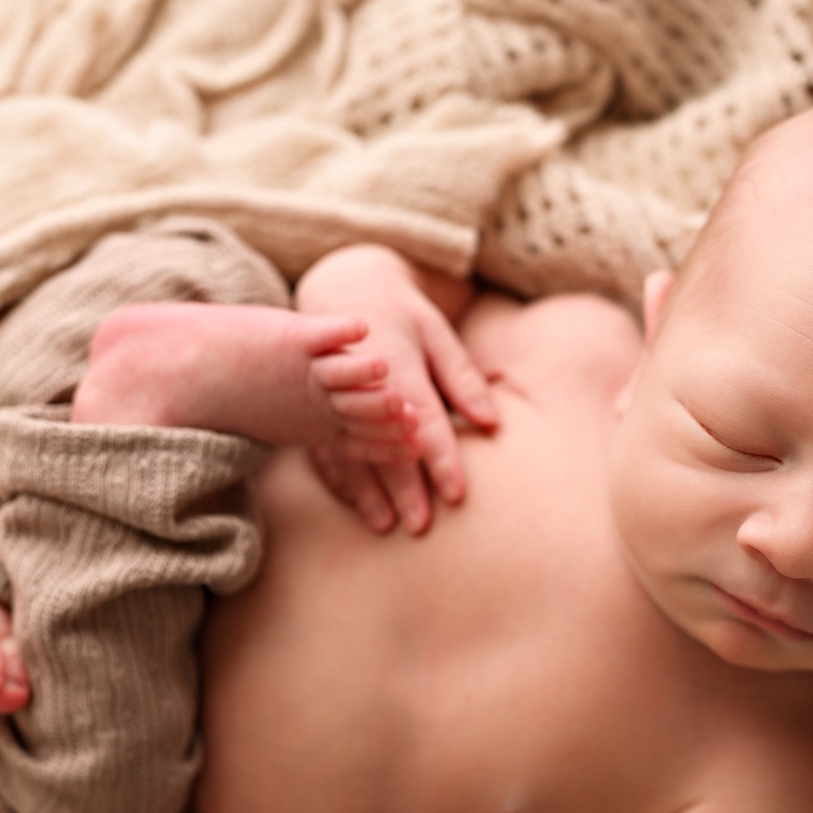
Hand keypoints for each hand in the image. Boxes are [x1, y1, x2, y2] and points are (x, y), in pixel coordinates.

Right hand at [298, 249, 497, 533]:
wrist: (344, 286)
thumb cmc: (403, 314)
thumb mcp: (437, 333)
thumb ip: (463, 378)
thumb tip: (491, 422)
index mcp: (397, 366)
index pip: (425, 421)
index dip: (441, 459)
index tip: (456, 494)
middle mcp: (364, 387)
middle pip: (386, 444)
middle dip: (404, 487)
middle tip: (421, 526)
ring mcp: (336, 399)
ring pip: (351, 453)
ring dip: (369, 492)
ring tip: (384, 525)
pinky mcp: (320, 407)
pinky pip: (326, 447)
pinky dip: (340, 478)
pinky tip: (353, 504)